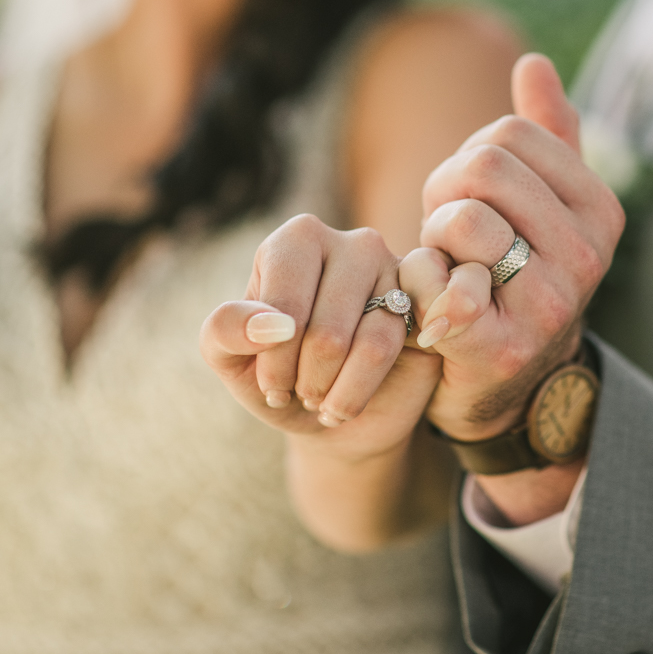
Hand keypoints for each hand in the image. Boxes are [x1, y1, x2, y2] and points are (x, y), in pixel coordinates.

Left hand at [200, 213, 440, 457]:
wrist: (326, 413)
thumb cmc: (276, 376)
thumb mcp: (229, 358)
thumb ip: (226, 330)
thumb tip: (271, 325)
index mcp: (296, 240)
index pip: (283, 307)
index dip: (273, 362)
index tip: (269, 385)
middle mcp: (350, 242)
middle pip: (325, 331)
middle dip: (307, 381)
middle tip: (301, 394)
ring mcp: (396, 271)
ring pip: (368, 345)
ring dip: (336, 393)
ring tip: (323, 401)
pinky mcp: (426, 306)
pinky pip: (399, 352)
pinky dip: (362, 390)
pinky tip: (351, 399)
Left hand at [399, 55, 624, 442]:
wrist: (509, 379)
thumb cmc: (512, 272)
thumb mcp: (540, 204)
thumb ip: (546, 133)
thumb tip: (534, 62)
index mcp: (601, 210)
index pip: (510, 133)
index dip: (469, 156)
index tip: (470, 196)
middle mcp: (588, 256)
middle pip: (484, 166)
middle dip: (445, 191)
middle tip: (447, 230)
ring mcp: (549, 304)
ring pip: (463, 218)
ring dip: (434, 236)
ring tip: (446, 261)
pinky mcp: (501, 347)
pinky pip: (438, 279)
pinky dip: (420, 280)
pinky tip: (433, 298)